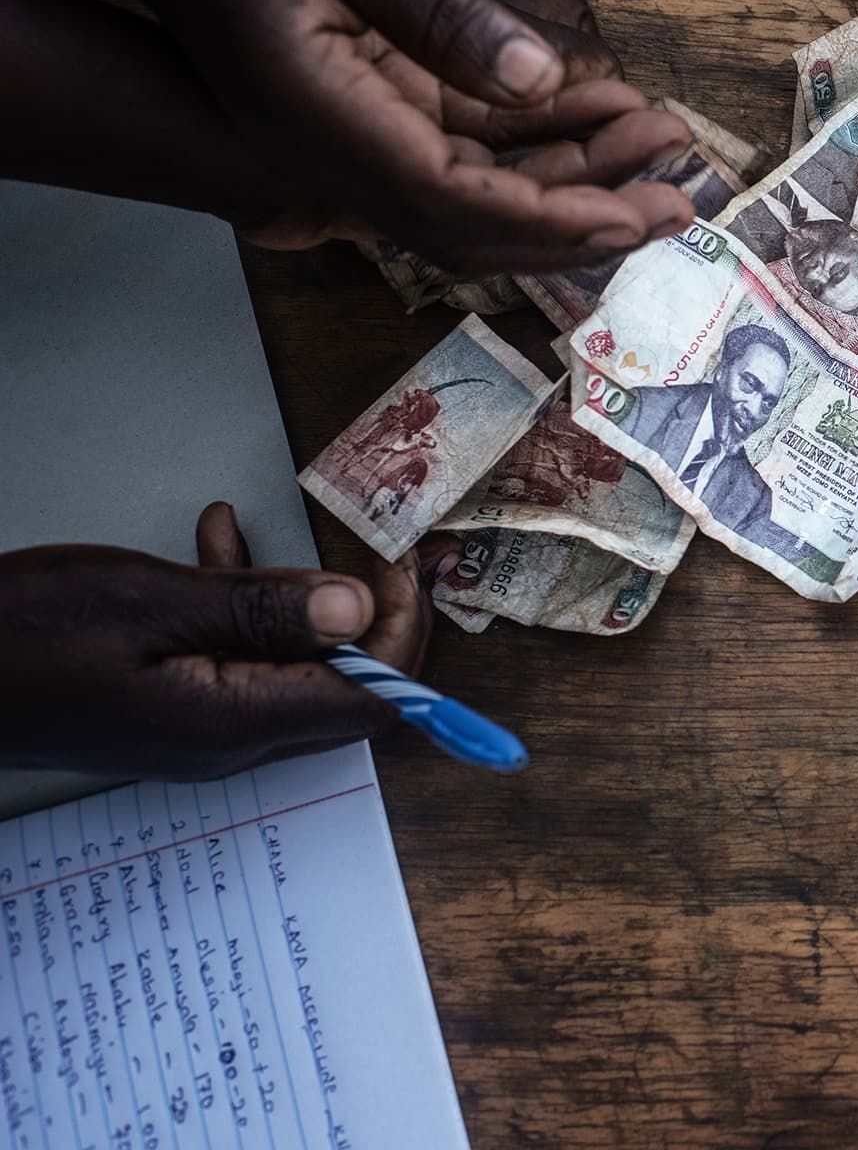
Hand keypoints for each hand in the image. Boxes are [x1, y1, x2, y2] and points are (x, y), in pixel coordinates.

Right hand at [0, 503, 437, 779]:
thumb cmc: (18, 638)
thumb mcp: (149, 601)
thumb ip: (261, 607)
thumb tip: (358, 610)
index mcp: (235, 722)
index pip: (375, 701)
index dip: (407, 636)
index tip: (406, 567)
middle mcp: (229, 739)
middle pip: (348, 690)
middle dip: (375, 617)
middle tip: (382, 552)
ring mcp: (199, 728)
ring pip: (292, 664)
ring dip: (301, 598)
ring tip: (282, 531)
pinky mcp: (171, 707)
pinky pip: (239, 657)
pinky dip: (243, 602)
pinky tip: (215, 543)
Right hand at [57, 0, 692, 273]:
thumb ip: (435, 10)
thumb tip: (537, 78)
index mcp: (320, 116)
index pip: (454, 201)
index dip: (552, 219)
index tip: (634, 215)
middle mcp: (336, 146)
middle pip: (477, 221)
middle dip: (585, 219)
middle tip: (679, 200)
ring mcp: (354, 132)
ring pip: (481, 187)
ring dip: (575, 175)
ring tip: (663, 145)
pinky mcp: (372, 104)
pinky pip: (466, 143)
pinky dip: (539, 135)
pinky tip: (605, 105)